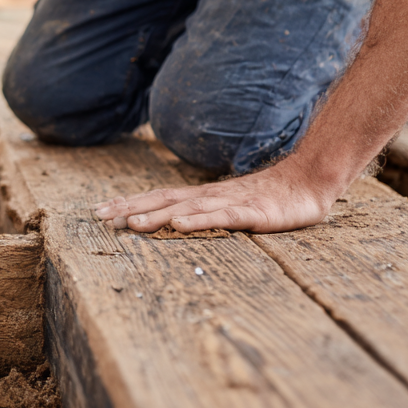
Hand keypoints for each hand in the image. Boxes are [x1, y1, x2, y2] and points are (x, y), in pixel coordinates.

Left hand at [92, 160, 338, 233]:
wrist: (308, 182)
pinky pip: (222, 217)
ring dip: (156, 215)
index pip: (158, 197)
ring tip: (130, 223)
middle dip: (130, 208)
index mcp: (201, 196)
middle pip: (163, 200)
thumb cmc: (269, 198)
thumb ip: (204, 212)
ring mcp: (230, 203)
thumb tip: (174, 222)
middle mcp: (209, 196)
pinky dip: (198, 220)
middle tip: (99, 217)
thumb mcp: (229, 207)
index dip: (129, 203)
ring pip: (186, 209)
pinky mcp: (252, 213)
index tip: (99, 211)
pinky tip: (180, 225)